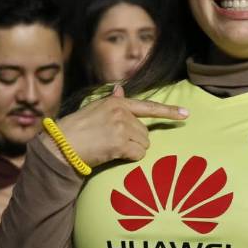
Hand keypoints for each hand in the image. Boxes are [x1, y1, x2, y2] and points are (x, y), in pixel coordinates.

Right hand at [50, 84, 188, 167]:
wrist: (62, 145)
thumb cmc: (75, 129)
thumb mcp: (94, 109)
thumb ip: (111, 102)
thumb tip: (119, 90)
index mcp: (116, 103)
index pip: (148, 106)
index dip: (169, 111)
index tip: (186, 114)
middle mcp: (121, 112)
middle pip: (145, 132)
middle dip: (135, 141)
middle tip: (114, 144)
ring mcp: (122, 128)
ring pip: (143, 144)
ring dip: (132, 150)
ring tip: (111, 148)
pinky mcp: (120, 143)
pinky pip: (138, 154)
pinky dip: (130, 158)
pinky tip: (114, 155)